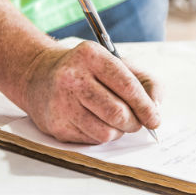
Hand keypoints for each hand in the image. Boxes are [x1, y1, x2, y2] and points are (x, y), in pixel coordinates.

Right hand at [19, 41, 161, 143]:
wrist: (39, 75)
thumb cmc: (86, 70)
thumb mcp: (116, 63)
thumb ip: (145, 81)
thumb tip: (156, 108)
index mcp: (91, 55)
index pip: (127, 86)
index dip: (146, 106)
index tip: (155, 119)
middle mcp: (73, 77)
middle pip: (118, 113)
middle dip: (134, 123)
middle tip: (136, 122)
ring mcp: (61, 102)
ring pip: (106, 132)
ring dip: (118, 131)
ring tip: (114, 120)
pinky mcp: (56, 124)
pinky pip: (91, 140)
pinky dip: (101, 135)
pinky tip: (94, 121)